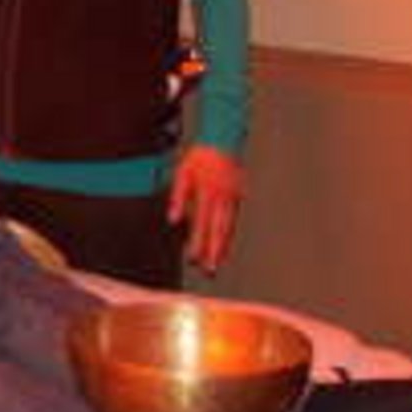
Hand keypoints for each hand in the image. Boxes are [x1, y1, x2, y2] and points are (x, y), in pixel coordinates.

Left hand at [167, 145, 243, 274]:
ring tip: (217, 263)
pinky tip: (223, 244)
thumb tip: (173, 221)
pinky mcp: (238, 197)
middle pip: (218, 231)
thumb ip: (178, 198)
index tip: (192, 259)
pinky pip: (232, 220)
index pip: (201, 224)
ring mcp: (233, 199)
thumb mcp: (182, 174)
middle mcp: (222, 199)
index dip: (197, 243)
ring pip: (228, 227)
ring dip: (223, 247)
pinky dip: (228, 234)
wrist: (223, 141)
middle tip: (210, 271)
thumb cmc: (200, 158)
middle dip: (214, 252)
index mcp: (207, 194)